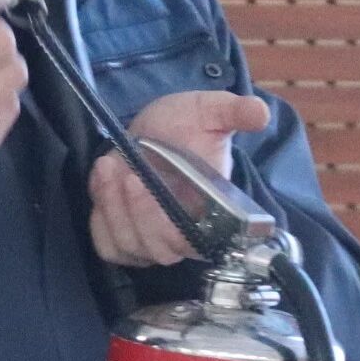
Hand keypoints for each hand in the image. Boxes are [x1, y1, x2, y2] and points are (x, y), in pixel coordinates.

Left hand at [90, 89, 271, 265]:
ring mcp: (147, 240)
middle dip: (141, 213)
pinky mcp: (118, 237)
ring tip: (111, 166)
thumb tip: (259, 112)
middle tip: (132, 175)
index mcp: (211, 217)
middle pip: (159, 249)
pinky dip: (100, 214)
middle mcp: (179, 237)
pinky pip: (106, 242)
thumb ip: (234, 112)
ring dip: (115, 207)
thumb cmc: (186, 126)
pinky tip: (102, 177)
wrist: (154, 129)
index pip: (197, 244)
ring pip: (128, 245)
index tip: (164, 192)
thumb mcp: (210, 111)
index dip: (177, 228)